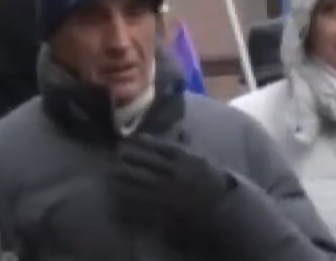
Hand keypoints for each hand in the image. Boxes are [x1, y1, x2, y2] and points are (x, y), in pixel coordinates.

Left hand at [110, 135, 233, 228]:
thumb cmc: (211, 179)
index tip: (130, 139)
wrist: (225, 207)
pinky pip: (146, 201)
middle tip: (115, 153)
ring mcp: (172, 191)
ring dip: (125, 177)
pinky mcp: (168, 207)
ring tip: (111, 173)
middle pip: (148, 162)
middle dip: (130, 157)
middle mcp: (178, 173)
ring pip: (143, 181)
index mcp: (187, 159)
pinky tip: (119, 194)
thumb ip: (186, 145)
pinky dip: (131, 198)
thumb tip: (178, 128)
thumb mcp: (202, 159)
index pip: (161, 147)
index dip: (143, 142)